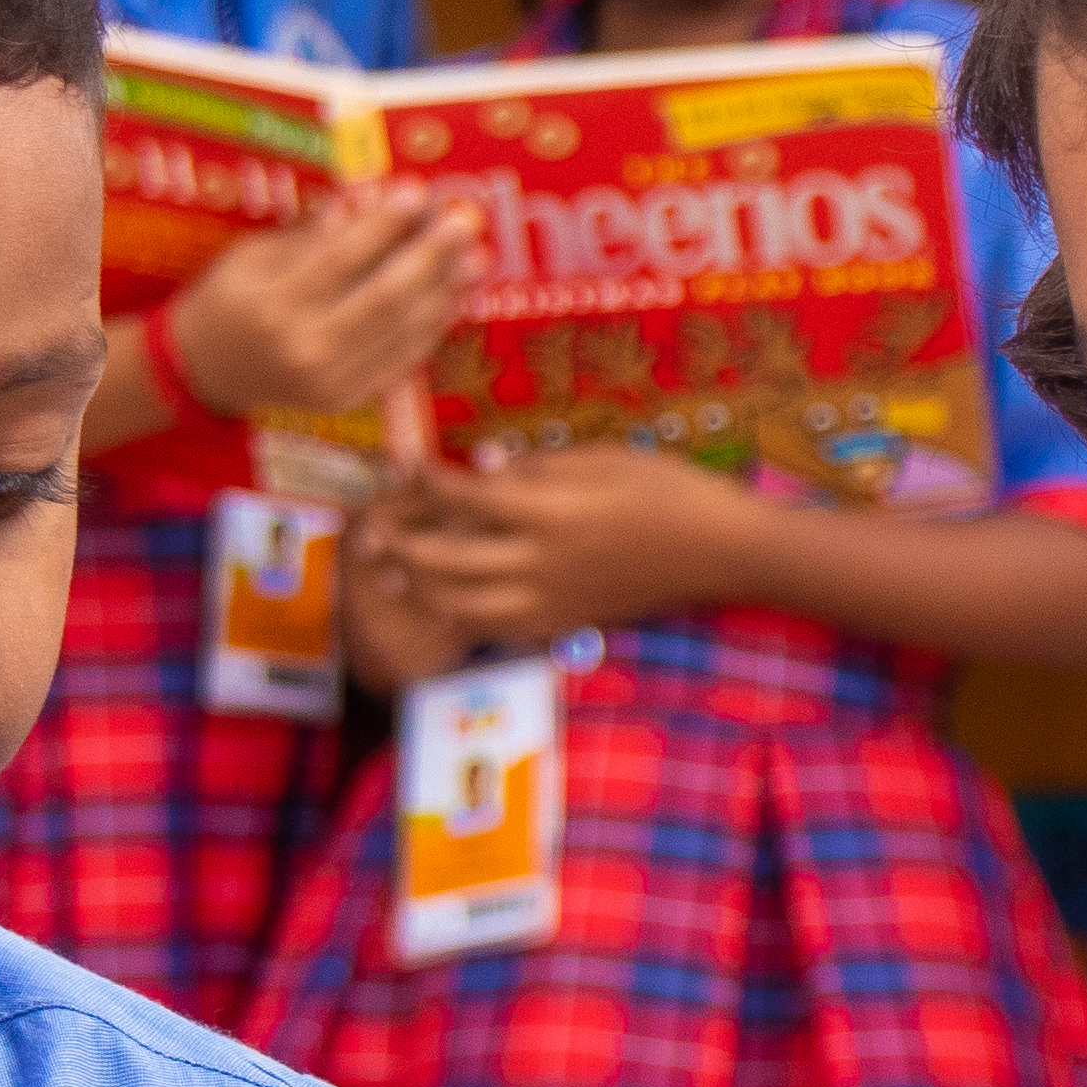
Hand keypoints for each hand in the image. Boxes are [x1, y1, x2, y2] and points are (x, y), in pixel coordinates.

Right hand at [169, 196, 480, 419]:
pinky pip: (401, 361)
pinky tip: (452, 296)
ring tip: (474, 258)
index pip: (341, 260)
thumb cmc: (231, 298)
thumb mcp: (255, 256)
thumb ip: (312, 237)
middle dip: (429, 258)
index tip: (417, 193)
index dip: (384, 226)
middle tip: (463, 223)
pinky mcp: (346, 400)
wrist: (208, 369)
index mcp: (273, 306)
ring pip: (400, 333)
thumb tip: (369, 204)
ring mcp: (328, 382)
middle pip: (382, 299)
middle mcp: (303, 349)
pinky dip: (431, 327)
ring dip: (444, 293)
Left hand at [362, 448, 774, 649]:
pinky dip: (457, 615)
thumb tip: (481, 469)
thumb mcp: (598, 459)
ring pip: (458, 605)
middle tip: (369, 530)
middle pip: (443, 559)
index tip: (397, 466)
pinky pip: (492, 627)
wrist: (716, 552)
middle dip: (398, 544)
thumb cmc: (664, 491)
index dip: (420, 481)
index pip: (462, 496)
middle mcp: (539, 562)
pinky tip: (441, 601)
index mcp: (549, 510)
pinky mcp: (560, 624)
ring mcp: (548, 601)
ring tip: (389, 573)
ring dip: (416, 588)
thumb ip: (536, 468)